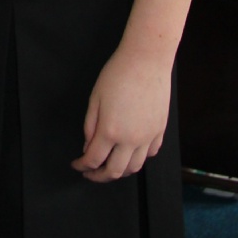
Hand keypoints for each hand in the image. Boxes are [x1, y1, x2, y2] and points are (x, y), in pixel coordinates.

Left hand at [72, 45, 171, 182]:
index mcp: (110, 131)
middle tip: (90, 173)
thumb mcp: (94, 99)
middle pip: (115, 171)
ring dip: (120, 171)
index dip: (82, 166)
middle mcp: (131, 139)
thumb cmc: (118, 74)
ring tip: (110, 165)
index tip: (77, 165)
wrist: (146, 60)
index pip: (93, 160)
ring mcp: (148, 136)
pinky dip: (139, 158)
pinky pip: (150, 153)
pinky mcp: (160, 130)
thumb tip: (88, 146)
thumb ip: (90, 126)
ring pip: (135, 167)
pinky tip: (131, 153)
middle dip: (99, 176)